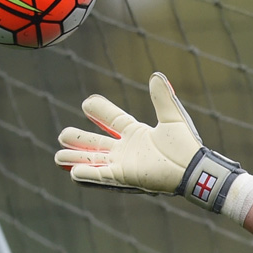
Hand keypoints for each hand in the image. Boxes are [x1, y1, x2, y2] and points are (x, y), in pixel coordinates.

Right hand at [55, 72, 243, 210]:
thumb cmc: (185, 145)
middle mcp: (127, 149)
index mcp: (136, 133)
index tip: (87, 102)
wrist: (193, 167)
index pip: (112, 120)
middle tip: (63, 135)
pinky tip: (72, 171)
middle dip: (79, 140)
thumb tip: (156, 75)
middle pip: (96, 143)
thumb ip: (161, 97)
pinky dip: (87, 173)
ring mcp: (124, 164)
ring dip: (76, 159)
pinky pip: (101, 175)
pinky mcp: (125, 176)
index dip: (100, 111)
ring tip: (59, 157)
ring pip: (93, 160)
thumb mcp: (172, 116)